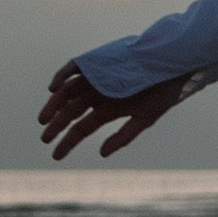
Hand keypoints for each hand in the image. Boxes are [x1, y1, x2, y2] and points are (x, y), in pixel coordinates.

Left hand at [39, 63, 191, 161]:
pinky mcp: (95, 61)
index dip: (68, 141)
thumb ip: (124, 136)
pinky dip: (62, 76)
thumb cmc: (164, 92)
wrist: (174, 64)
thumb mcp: (145, 118)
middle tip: (45, 139)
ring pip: (66, 91)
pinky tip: (54, 88)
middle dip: (56, 125)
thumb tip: (101, 154)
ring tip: (44, 120)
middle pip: (70, 111)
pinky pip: (73, 68)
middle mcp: (98, 94)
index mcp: (109, 109)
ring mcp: (95, 77)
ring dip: (53, 104)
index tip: (55, 155)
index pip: (82, 127)